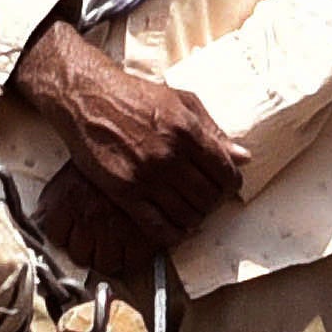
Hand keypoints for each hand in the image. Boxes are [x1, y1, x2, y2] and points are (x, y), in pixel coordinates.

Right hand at [14, 16, 238, 285]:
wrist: (88, 99)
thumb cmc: (135, 96)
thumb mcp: (181, 101)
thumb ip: (213, 129)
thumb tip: (244, 156)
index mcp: (187, 131)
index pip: (225, 172)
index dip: (231, 184)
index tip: (227, 186)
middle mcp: (170, 156)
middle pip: (209, 197)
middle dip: (214, 202)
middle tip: (207, 200)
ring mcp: (147, 176)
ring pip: (187, 215)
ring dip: (195, 218)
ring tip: (191, 211)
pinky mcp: (125, 192)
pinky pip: (158, 226)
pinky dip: (173, 234)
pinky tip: (176, 229)